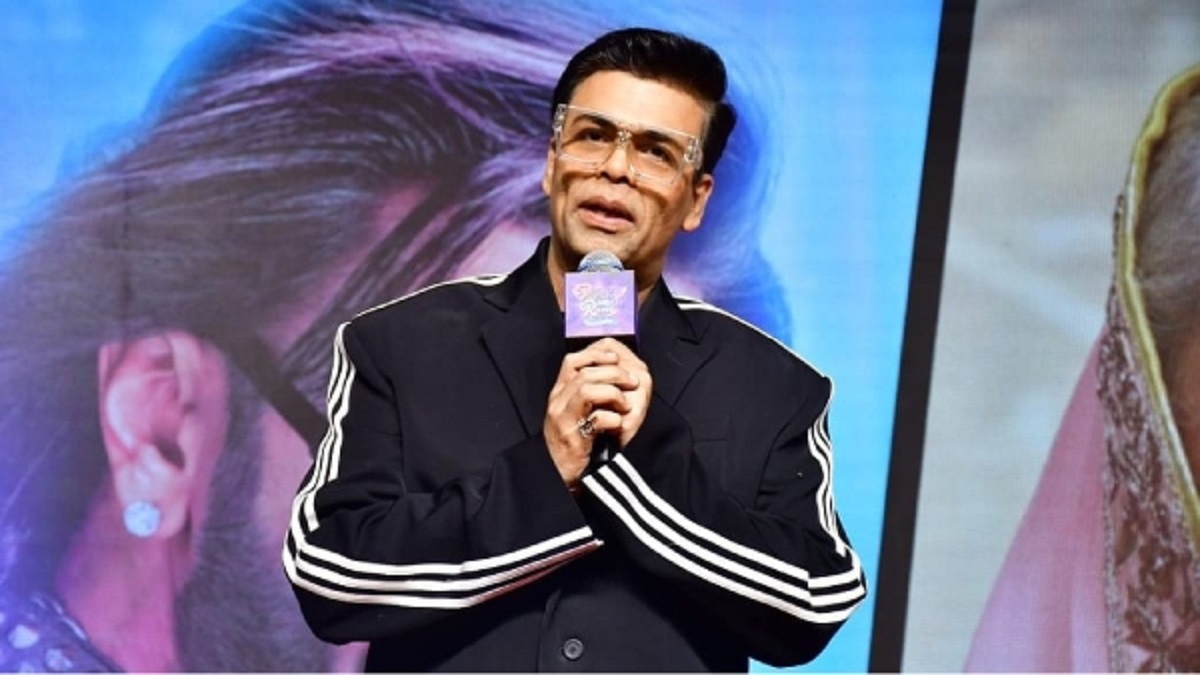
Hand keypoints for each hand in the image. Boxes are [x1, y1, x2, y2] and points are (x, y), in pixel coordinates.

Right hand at [543, 338, 650, 487]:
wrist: (558, 473)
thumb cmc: (574, 441)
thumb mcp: (577, 410)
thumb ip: (589, 390)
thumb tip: (615, 372)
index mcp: (560, 392)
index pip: (573, 360)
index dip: (596, 354)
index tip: (616, 358)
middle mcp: (558, 401)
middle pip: (586, 372)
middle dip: (615, 373)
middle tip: (633, 382)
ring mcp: (563, 419)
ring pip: (587, 390)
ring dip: (614, 393)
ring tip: (626, 405)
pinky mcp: (572, 438)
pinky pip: (595, 419)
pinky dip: (612, 419)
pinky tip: (618, 424)